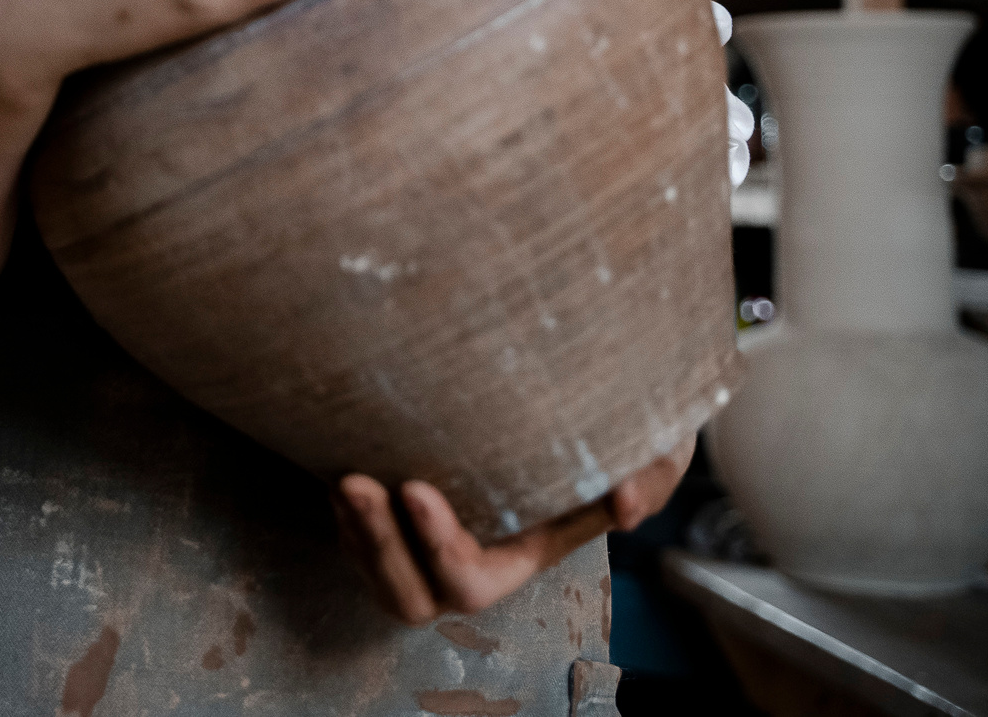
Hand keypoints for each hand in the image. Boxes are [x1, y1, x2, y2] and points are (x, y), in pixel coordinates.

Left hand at [332, 437, 695, 623]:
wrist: (581, 396)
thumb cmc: (621, 431)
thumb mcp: (652, 449)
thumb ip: (648, 477)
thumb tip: (626, 507)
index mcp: (520, 556)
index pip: (470, 579)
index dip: (439, 547)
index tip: (416, 490)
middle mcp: (468, 559)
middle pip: (409, 591)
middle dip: (377, 546)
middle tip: (355, 484)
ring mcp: (425, 539)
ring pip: (373, 566)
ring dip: (352, 530)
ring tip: (340, 479)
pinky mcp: (396, 509)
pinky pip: (354, 534)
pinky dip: (341, 510)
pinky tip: (335, 461)